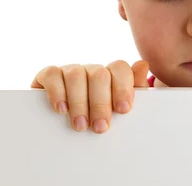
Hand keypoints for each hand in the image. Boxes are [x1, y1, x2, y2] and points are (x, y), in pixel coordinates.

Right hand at [30, 60, 148, 132]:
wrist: (64, 127)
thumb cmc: (97, 116)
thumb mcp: (117, 107)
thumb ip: (134, 88)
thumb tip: (142, 65)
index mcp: (111, 75)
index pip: (119, 68)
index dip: (123, 87)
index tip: (124, 109)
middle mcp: (91, 70)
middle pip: (99, 75)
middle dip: (101, 103)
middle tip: (101, 127)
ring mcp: (70, 71)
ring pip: (76, 74)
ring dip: (79, 102)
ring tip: (80, 125)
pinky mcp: (48, 75)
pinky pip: (52, 74)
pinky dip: (57, 91)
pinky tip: (61, 109)